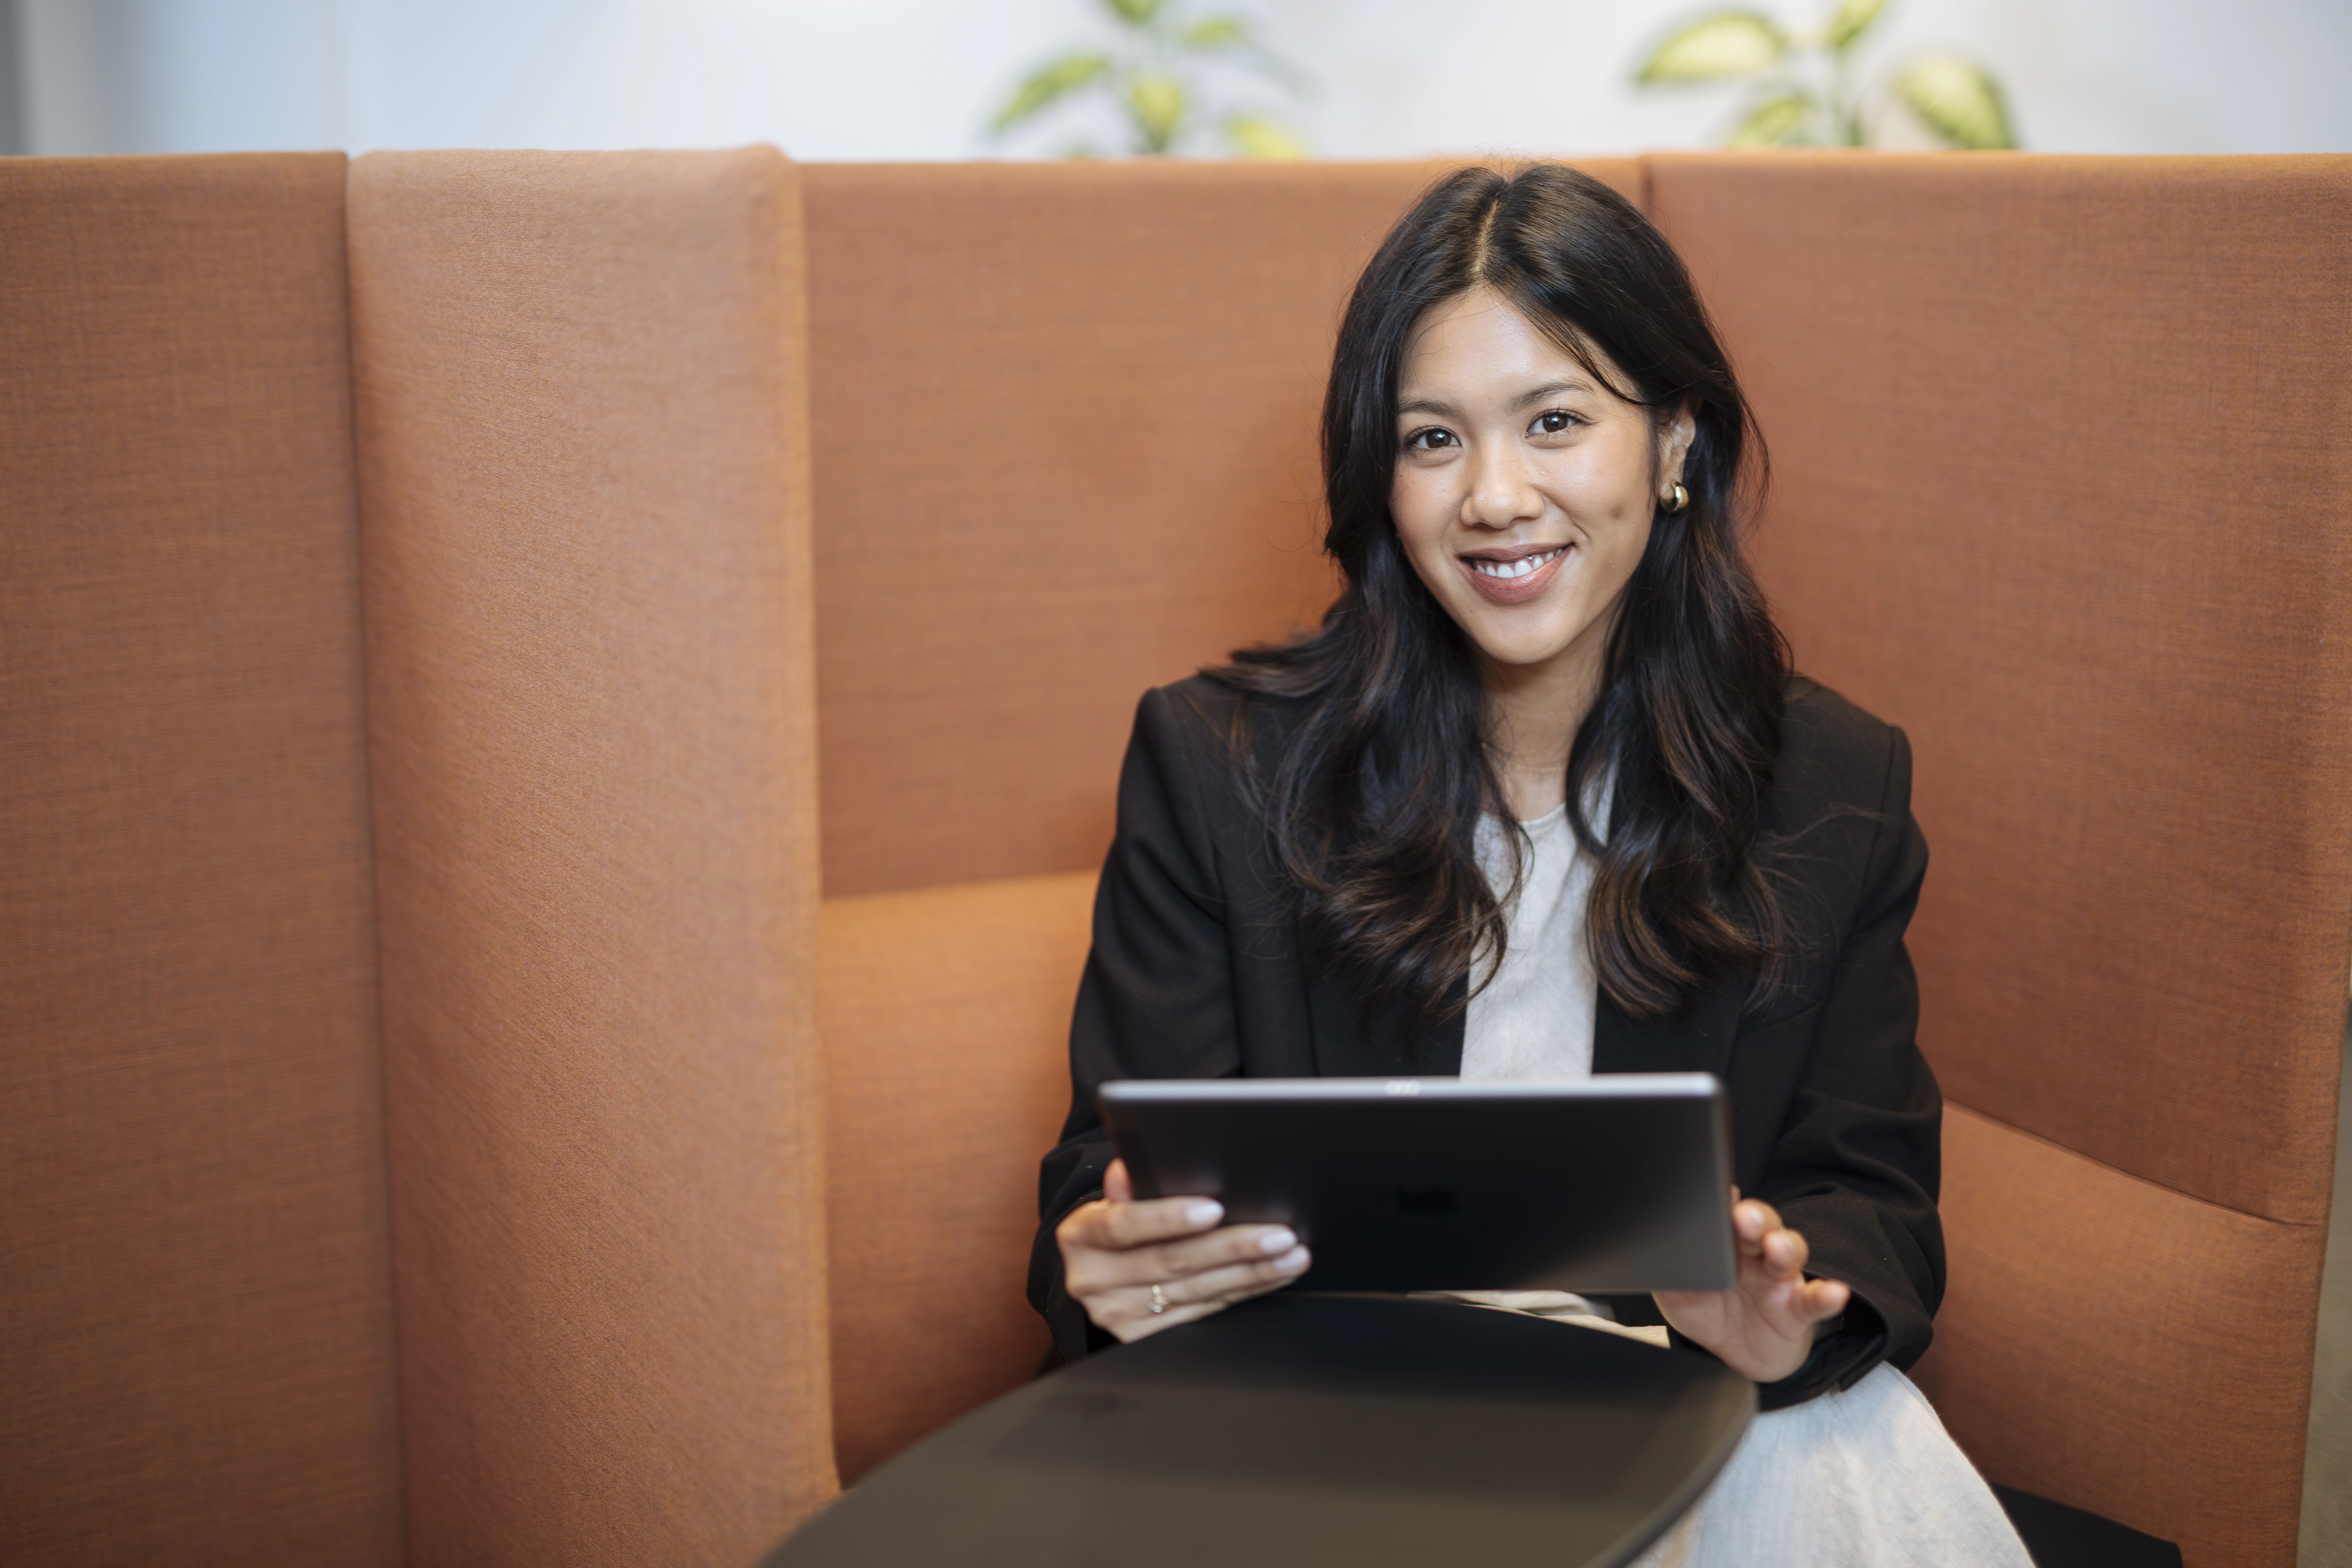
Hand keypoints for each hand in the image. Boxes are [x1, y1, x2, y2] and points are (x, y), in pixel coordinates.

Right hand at [1056, 1159, 1312, 1342]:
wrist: (1100, 1272)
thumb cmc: (1117, 1225)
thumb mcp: (1113, 1201)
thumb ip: (1126, 1186)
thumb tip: (1128, 1170)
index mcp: (1080, 1236)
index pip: (1123, 1225)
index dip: (1168, 1217)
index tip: (1214, 1209)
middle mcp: (1093, 1280)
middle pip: (1170, 1261)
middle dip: (1231, 1246)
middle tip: (1278, 1234)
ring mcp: (1118, 1315)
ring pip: (1196, 1290)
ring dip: (1250, 1272)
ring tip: (1290, 1254)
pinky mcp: (1143, 1338)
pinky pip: (1204, 1313)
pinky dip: (1244, 1292)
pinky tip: (1271, 1276)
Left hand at [1654, 1191, 1850, 1382]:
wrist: (1732, 1355)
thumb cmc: (1707, 1312)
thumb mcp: (1678, 1295)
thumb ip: (1671, 1274)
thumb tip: (1650, 1256)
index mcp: (1722, 1242)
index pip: (1723, 1213)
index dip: (1721, 1202)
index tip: (1716, 1192)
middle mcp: (1754, 1252)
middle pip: (1759, 1224)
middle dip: (1753, 1217)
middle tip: (1743, 1217)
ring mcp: (1779, 1278)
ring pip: (1788, 1251)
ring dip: (1786, 1246)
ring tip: (1778, 1246)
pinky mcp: (1798, 1309)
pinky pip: (1816, 1299)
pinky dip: (1827, 1295)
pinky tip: (1833, 1292)